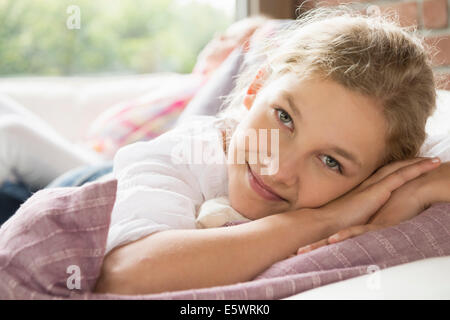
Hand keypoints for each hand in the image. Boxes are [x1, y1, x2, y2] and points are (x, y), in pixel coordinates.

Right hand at [295, 157, 442, 254]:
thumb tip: (362, 219)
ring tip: (435, 161)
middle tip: (426, 160)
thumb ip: (356, 213)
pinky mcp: (378, 190)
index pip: (382, 175)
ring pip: (401, 168)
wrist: (323, 221)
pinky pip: (403, 176)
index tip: (408, 166)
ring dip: (419, 163)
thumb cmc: (332, 223)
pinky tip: (431, 165)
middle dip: (410, 162)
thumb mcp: (347, 216)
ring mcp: (373, 185)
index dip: (396, 169)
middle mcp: (368, 183)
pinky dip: (418, 169)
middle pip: (393, 168)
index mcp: (361, 189)